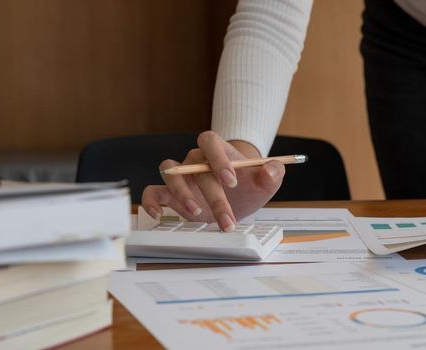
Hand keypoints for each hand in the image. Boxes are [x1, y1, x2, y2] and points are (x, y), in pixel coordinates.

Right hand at [141, 131, 284, 230]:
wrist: (241, 195)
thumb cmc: (251, 182)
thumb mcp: (268, 180)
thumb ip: (274, 172)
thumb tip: (272, 170)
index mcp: (218, 150)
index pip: (210, 141)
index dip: (217, 158)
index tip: (232, 181)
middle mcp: (195, 160)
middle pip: (196, 167)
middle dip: (214, 197)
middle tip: (228, 220)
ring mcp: (182, 177)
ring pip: (170, 173)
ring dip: (182, 194)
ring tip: (197, 213)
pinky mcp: (171, 194)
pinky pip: (152, 191)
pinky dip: (151, 201)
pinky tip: (159, 214)